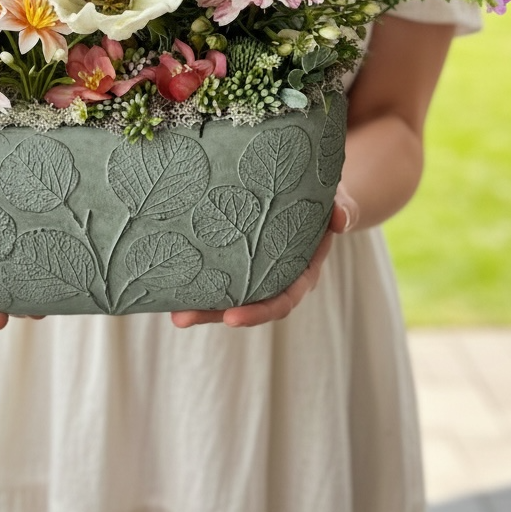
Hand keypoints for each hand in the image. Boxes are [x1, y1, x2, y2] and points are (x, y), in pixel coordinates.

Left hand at [170, 191, 359, 328]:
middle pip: (244, 305)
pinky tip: (168, 278)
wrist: (318, 193)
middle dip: (213, 313)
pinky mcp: (238, 256)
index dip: (257, 312)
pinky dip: (197, 276)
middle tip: (181, 317)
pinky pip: (218, 270)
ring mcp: (254, 269)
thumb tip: (340, 220)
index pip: (280, 301)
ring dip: (198, 303)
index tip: (231, 319)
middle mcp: (275, 277)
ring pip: (226, 293)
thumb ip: (342, 210)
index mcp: (301, 272)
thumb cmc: (328, 199)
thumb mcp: (339, 201)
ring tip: (169, 309)